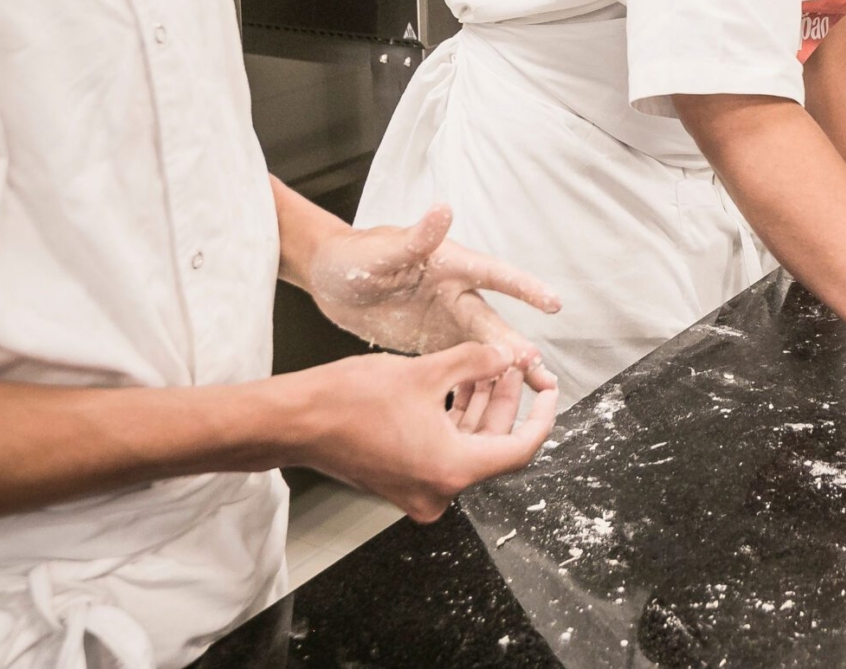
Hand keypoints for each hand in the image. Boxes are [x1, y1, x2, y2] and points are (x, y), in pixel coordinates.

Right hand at [292, 343, 557, 522]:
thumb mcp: (427, 371)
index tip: (550, 389)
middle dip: (506, 400)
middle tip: (513, 362)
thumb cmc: (350, 401)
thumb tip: (508, 356)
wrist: (295, 421)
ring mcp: (418, 487)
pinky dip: (455, 416)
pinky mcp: (401, 478)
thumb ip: (477, 362)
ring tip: (487, 363)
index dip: (542, 415)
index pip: (520, 448)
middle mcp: (439, 489)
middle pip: (493, 443)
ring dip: (480, 405)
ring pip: (468, 444)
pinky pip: (443, 447)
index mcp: (452, 471)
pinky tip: (459, 380)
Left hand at [305, 206, 560, 372]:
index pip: (493, 275)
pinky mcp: (430, 342)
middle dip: (514, 343)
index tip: (553, 303)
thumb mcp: (381, 249)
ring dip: (503, 365)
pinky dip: (477, 378)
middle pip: (490, 321)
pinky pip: (459, 361)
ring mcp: (444, 319)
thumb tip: (443, 209)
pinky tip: (490, 399)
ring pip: (481, 345)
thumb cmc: (353, 255)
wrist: (327, 279)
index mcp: (449, 264)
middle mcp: (454, 292)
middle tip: (536, 366)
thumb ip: (415, 237)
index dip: (524, 288)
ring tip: (529, 387)